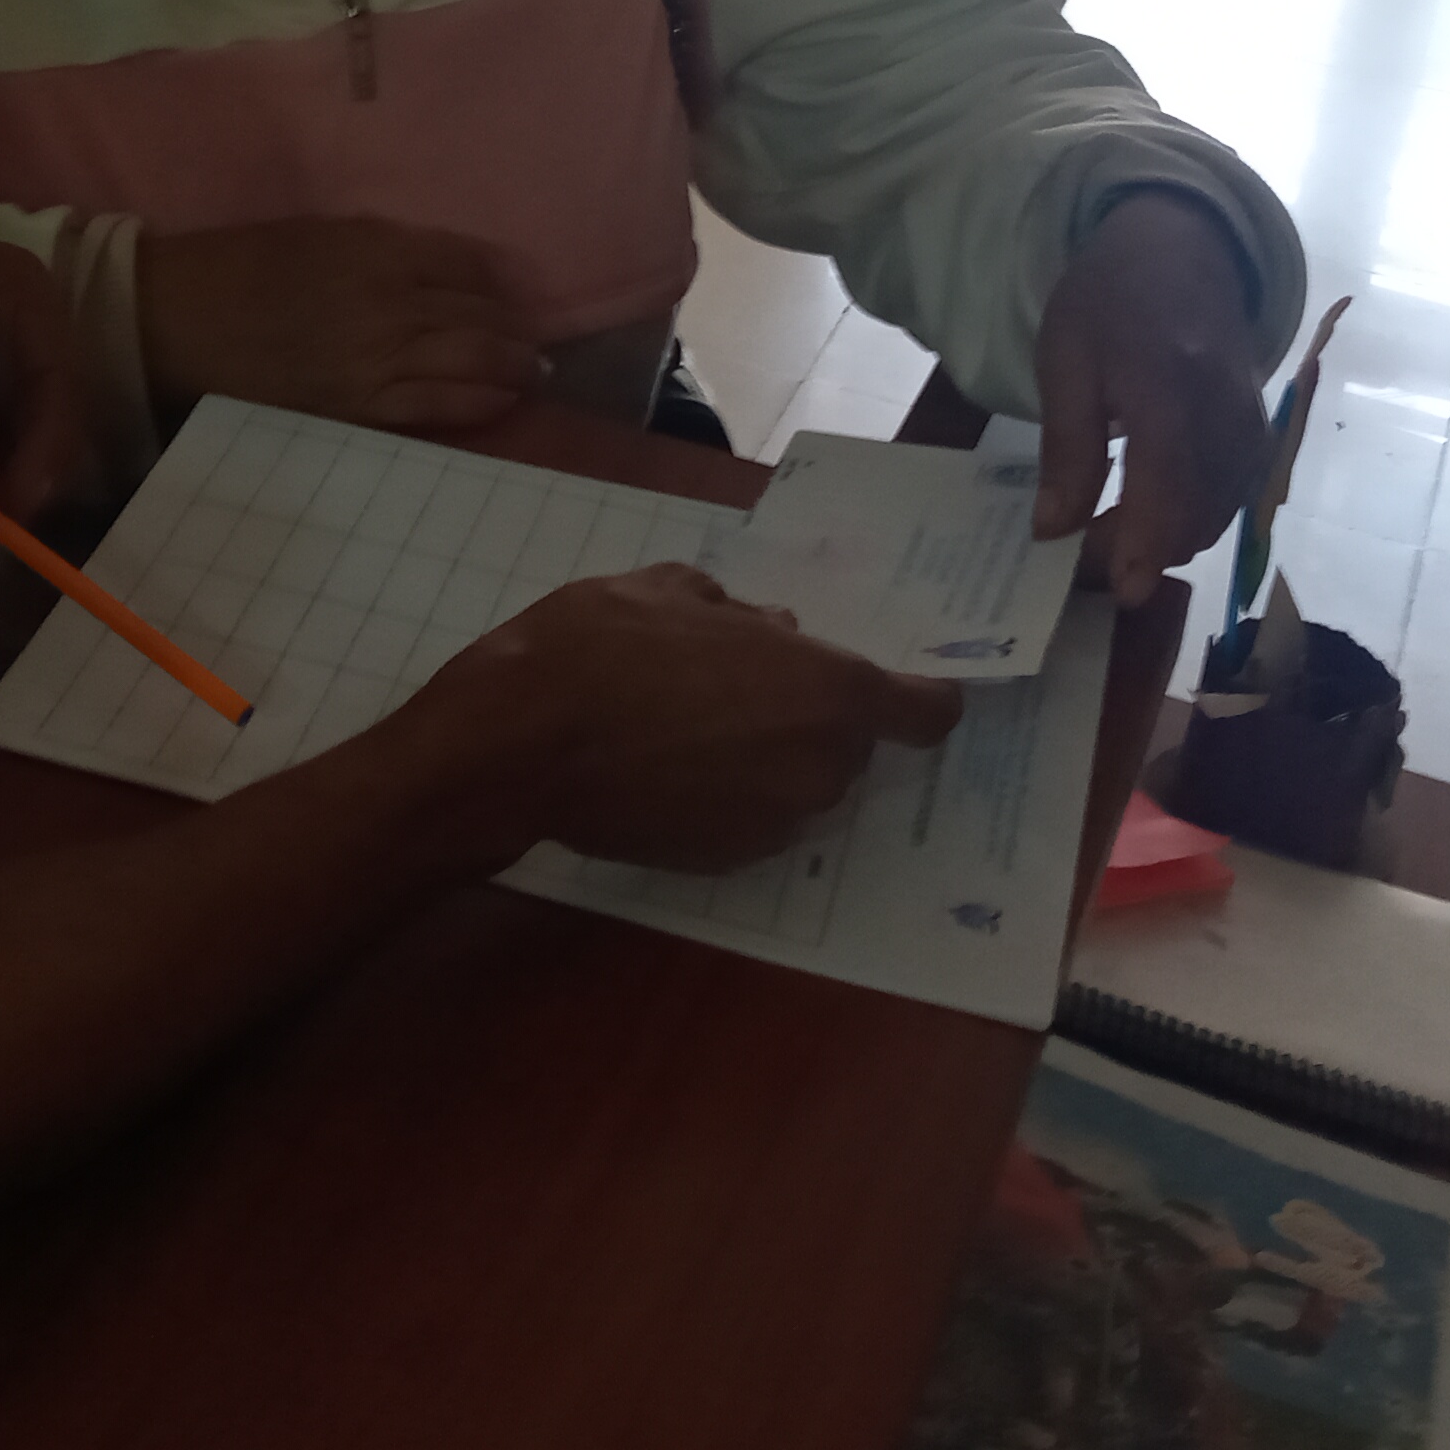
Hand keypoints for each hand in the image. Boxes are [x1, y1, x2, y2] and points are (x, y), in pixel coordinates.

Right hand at [139, 216, 548, 432]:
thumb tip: (444, 269)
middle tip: (539, 340)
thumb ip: (383, 249)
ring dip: (511, 368)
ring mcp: (376, 360)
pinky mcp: (358, 409)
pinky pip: (433, 407)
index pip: (466, 264)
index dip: (499, 280)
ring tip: (533, 374)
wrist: (176, 322)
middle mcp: (388, 302)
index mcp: (375, 248)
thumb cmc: (240, 267)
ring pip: (469, 363)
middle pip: (478, 316)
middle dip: (517, 329)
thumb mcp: (317, 233)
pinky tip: (499, 402)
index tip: (517, 291)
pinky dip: (475, 403)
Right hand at [412, 564, 959, 874]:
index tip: (903, 687)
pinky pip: (751, 816)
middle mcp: (820, 766)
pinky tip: (666, 766)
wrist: (521, 744)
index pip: (927, 711)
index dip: (922, 697)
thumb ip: (740, 614)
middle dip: (813, 716)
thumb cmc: (602, 644)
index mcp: (827, 689)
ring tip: (692, 724)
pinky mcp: (726, 860)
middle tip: (744, 685)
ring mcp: (775, 822)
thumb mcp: (671, 590)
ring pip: (798, 781)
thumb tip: (772, 633)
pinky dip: (727, 794)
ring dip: (768, 756)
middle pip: (850, 742)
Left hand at [1033, 190, 1273, 607]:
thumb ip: (1067, 450)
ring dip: (1170, 536)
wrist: (1182, 247)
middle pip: (1197, 516)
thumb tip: (1053, 531)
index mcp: (1168, 392)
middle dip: (1145, 551)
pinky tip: (1154, 507)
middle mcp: (1223, 415)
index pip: (1165, 495)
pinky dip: (1197, 513)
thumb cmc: (1109, 299)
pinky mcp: (1261, 427)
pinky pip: (1237, 491)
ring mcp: (1251, 422)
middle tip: (1087, 552)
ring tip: (1112, 528)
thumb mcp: (1065, 363)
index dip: (1141, 553)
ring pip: (1220, 511)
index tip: (1115, 593)